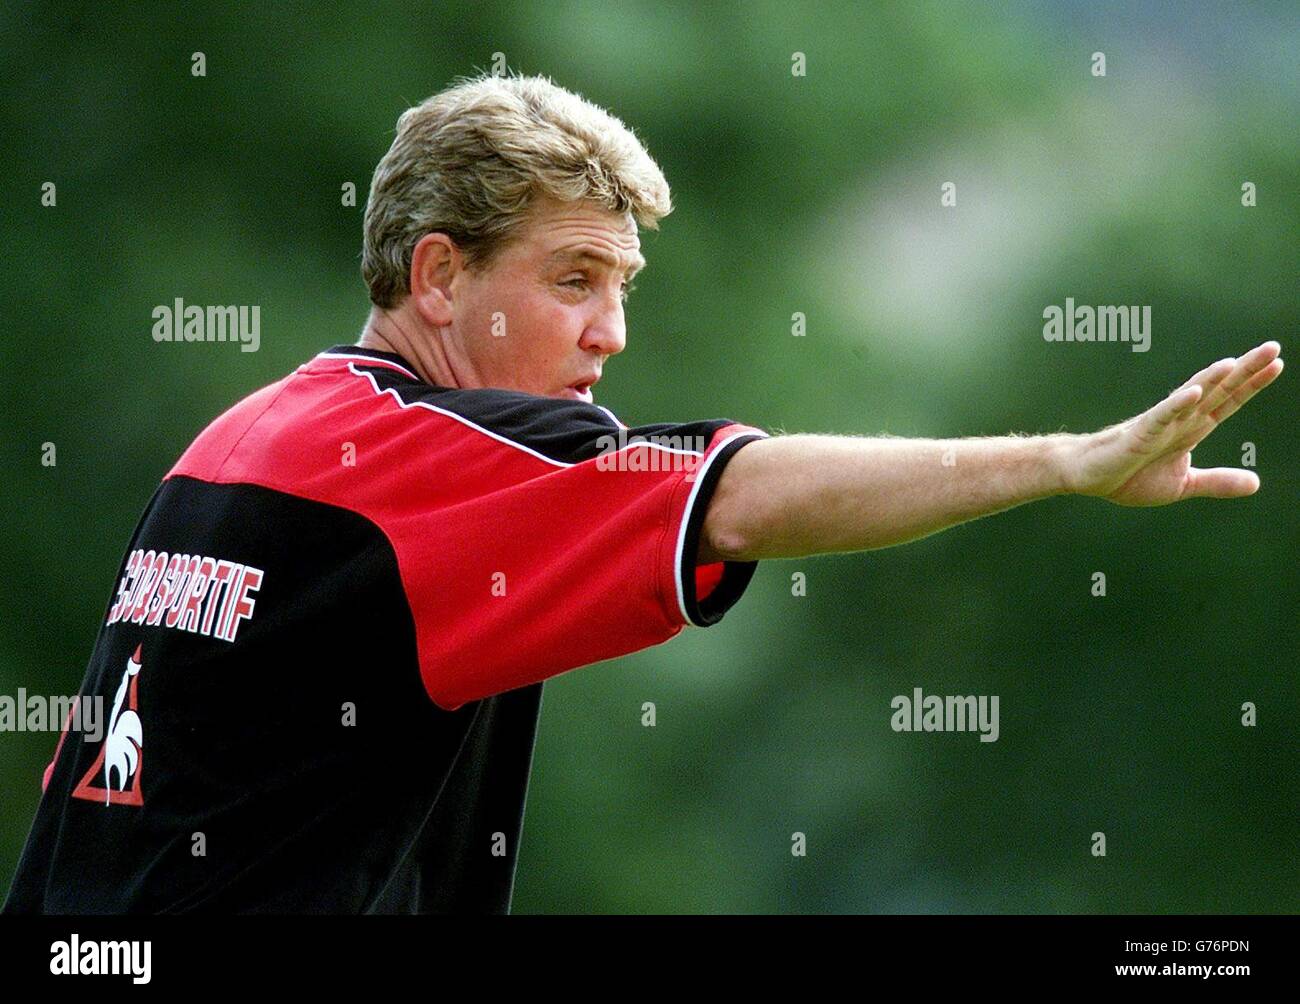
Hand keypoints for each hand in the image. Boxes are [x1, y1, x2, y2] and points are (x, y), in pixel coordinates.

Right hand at [1068, 341, 1283, 505]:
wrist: (1089, 477)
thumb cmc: (1130, 476)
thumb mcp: (1184, 484)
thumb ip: (1218, 482)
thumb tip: (1256, 483)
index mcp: (1192, 429)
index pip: (1228, 401)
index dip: (1252, 384)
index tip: (1277, 364)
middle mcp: (1180, 419)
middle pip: (1217, 391)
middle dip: (1245, 370)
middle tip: (1272, 348)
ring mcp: (1160, 423)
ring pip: (1190, 396)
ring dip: (1212, 379)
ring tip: (1234, 363)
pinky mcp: (1138, 433)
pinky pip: (1160, 416)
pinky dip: (1177, 404)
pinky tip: (1194, 392)